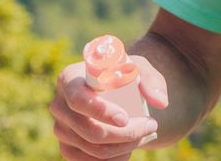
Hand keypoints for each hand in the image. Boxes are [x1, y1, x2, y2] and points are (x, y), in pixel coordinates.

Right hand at [49, 55, 168, 159]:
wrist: (113, 90)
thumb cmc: (123, 75)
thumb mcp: (138, 68)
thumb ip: (151, 80)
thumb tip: (160, 102)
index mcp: (69, 79)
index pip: (78, 100)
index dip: (101, 112)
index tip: (125, 118)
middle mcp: (59, 105)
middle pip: (90, 130)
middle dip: (126, 133)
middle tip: (151, 126)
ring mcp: (60, 129)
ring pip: (94, 149)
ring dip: (125, 147)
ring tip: (144, 135)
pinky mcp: (67, 147)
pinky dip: (114, 159)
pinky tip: (128, 148)